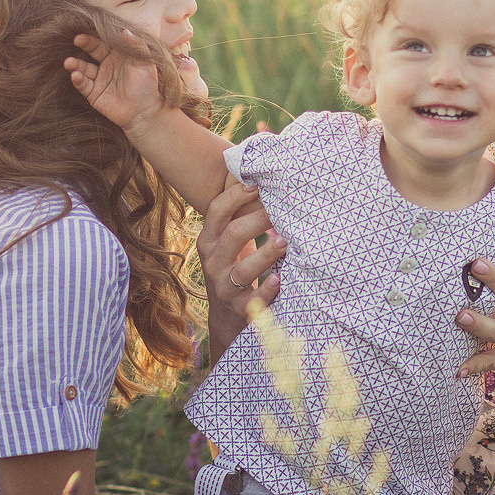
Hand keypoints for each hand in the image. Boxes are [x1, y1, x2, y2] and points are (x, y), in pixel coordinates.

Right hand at [65, 30, 170, 130]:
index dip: (96, 37)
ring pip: (84, 68)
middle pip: (92, 51)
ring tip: (69, 62)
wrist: (144, 112)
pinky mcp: (94, 94)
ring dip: (75, 65)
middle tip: (77, 40)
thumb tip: (124, 30)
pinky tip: (75, 75)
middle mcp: (107, 66)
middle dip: (85, 45)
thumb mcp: (144, 63)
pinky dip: (78, 80)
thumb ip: (136, 45)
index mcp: (118, 56)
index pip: (105, 42)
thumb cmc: (147, 86)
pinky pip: (83, 85)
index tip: (89, 32)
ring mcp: (99, 80)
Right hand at [199, 176, 282, 364]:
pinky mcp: (240, 310)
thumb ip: (239, 216)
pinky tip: (279, 279)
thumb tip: (261, 177)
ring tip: (285, 241)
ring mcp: (225, 288)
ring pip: (243, 270)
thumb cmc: (235, 265)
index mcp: (209, 241)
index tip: (257, 184)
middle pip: (233, 235)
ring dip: (266, 254)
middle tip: (281, 209)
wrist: (227, 317)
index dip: (235, 196)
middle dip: (258, 219)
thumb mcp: (230, 242)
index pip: (216, 212)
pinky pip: (254, 300)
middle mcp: (214, 263)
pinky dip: (267, 289)